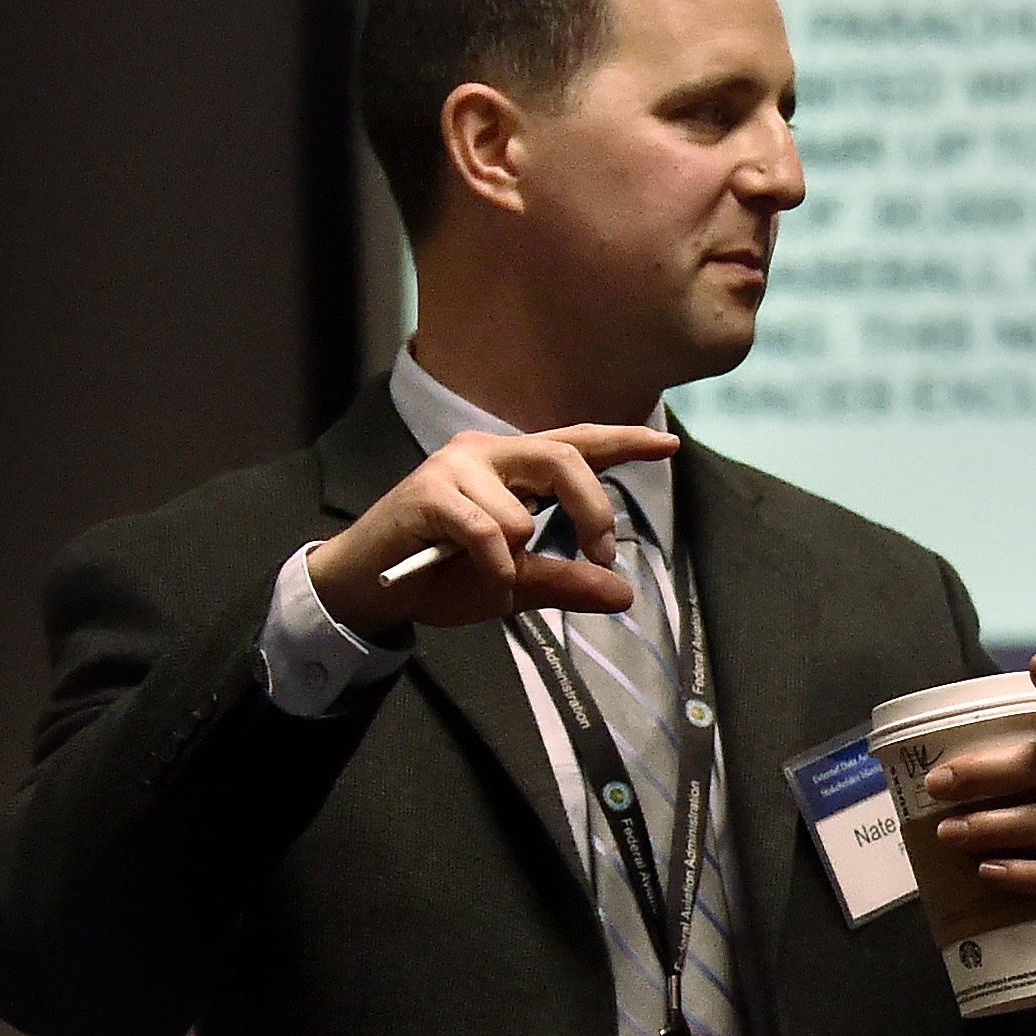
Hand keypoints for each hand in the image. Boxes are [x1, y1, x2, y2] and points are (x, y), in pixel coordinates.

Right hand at [306, 425, 676, 635]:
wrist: (367, 590)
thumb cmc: (440, 576)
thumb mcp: (515, 582)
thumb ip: (565, 581)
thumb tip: (622, 594)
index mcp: (512, 463)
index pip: (577, 442)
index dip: (624, 441)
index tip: (668, 445)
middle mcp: (485, 452)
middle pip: (565, 461)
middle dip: (593, 510)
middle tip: (602, 553)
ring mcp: (453, 467)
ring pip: (522, 512)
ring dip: (515, 559)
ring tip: (487, 574)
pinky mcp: (427, 493)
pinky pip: (487, 532)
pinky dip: (492, 567)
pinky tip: (479, 580)